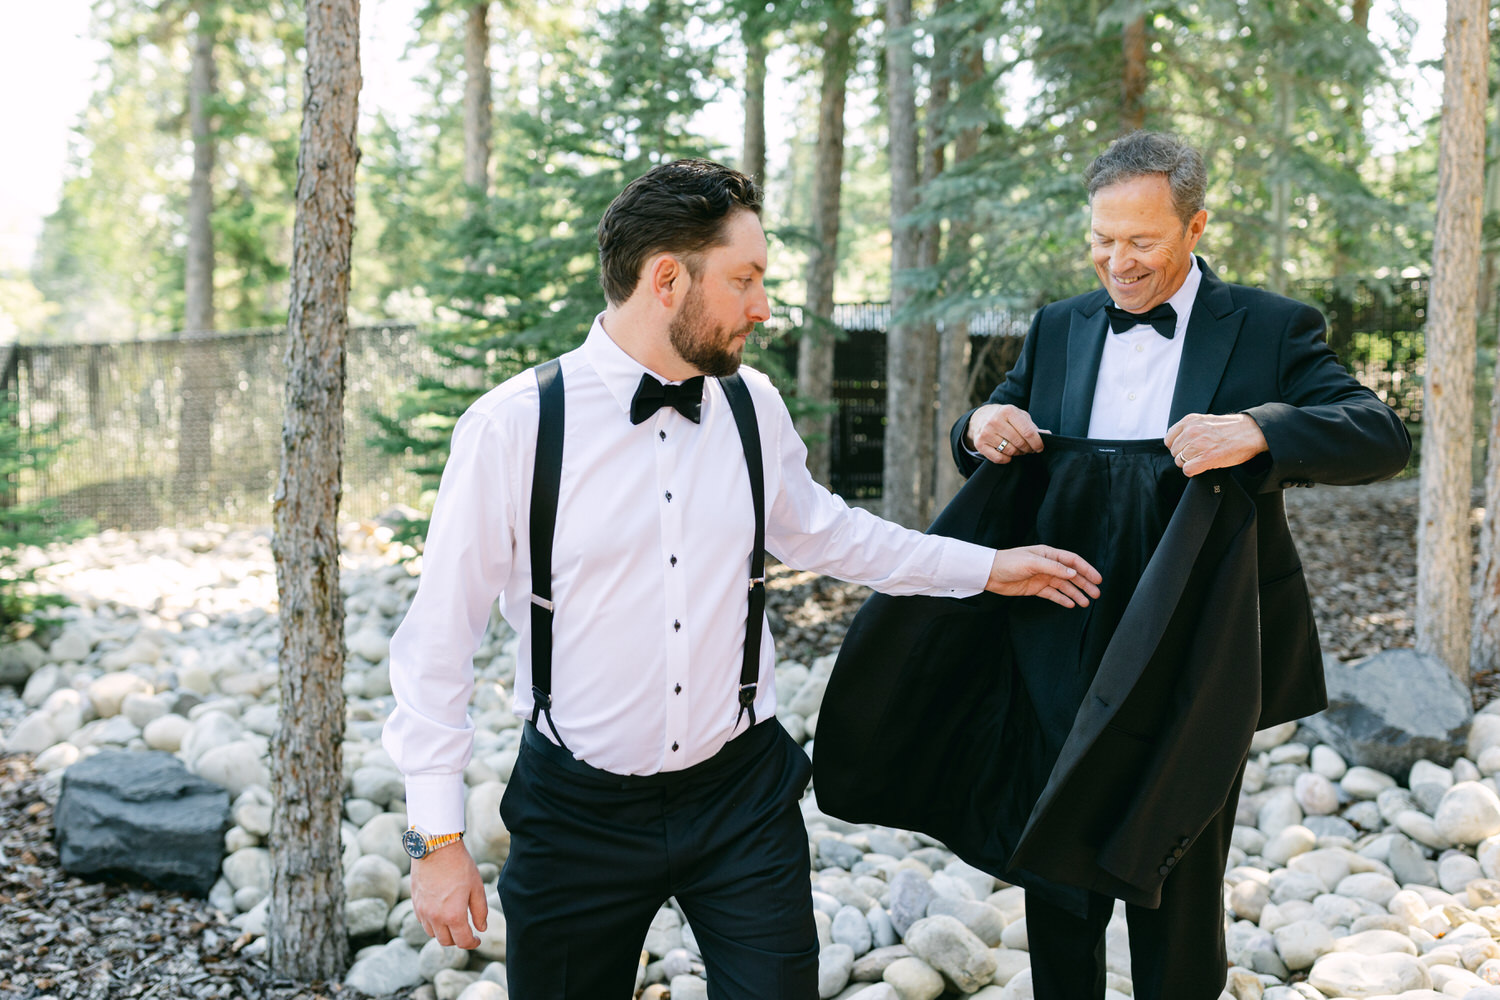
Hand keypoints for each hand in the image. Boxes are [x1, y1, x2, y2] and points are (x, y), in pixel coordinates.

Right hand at [410, 843, 487, 948]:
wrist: (436, 848)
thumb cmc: (459, 865)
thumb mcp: (477, 887)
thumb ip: (480, 911)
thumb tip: (481, 928)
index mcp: (453, 916)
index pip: (463, 942)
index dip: (472, 943)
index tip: (477, 939)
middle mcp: (435, 918)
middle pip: (446, 941)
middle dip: (458, 939)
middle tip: (467, 931)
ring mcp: (423, 911)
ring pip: (433, 934)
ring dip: (444, 933)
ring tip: (454, 922)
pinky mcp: (415, 903)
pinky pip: (423, 922)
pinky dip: (433, 923)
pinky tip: (441, 912)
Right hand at [966, 404, 1046, 463]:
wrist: (981, 417)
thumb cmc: (1006, 418)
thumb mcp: (1020, 417)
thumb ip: (1032, 427)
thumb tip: (1047, 435)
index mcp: (1008, 411)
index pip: (1028, 432)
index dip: (1037, 443)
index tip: (1040, 448)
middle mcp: (995, 420)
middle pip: (1019, 443)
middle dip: (1028, 449)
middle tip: (1029, 449)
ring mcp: (986, 432)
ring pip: (1010, 451)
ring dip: (1017, 453)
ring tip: (1018, 448)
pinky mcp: (979, 443)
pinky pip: (998, 458)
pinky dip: (1006, 459)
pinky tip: (1007, 453)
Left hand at [986, 545, 1101, 606]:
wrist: (990, 573)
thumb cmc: (1009, 562)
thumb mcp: (1032, 562)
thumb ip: (1054, 568)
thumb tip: (1073, 573)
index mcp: (1049, 554)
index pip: (1073, 561)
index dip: (1086, 569)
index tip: (1097, 579)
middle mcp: (1048, 565)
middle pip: (1071, 575)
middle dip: (1085, 584)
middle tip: (1097, 593)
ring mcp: (1043, 577)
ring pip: (1064, 586)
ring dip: (1076, 593)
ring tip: (1087, 602)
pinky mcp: (1036, 588)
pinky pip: (1053, 594)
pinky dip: (1062, 599)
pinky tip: (1071, 604)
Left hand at [1163, 413, 1267, 476]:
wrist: (1251, 432)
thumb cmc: (1230, 428)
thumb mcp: (1205, 421)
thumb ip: (1189, 428)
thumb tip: (1176, 440)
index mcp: (1190, 421)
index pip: (1169, 439)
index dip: (1177, 446)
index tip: (1187, 448)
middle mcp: (1192, 431)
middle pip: (1174, 452)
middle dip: (1184, 456)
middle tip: (1198, 454)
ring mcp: (1199, 444)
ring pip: (1179, 462)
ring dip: (1190, 463)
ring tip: (1203, 458)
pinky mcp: (1207, 458)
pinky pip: (1188, 470)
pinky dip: (1193, 471)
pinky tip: (1203, 466)